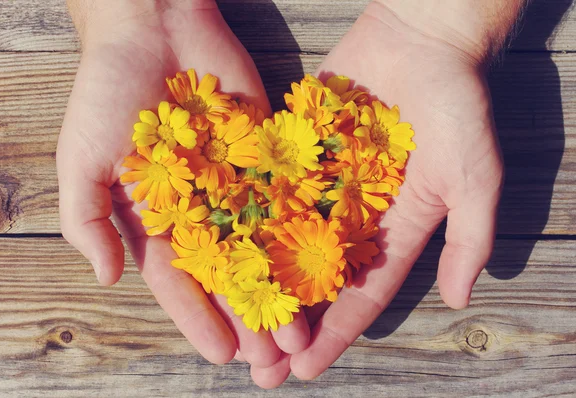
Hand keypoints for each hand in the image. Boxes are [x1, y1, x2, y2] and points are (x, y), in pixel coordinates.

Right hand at [57, 0, 307, 370]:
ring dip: (280, 289)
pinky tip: (322, 268)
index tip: (223, 354)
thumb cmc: (107, 92)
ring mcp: (238, 184)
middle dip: (248, 316)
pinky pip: (287, 199)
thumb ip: (87, 220)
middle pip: (229, 273)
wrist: (153, 27)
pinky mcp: (268, 156)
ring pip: (264, 247)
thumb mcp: (81, 159)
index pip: (180, 281)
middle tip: (273, 360)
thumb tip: (106, 279)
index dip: (199, 318)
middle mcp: (203, 210)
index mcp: (159, 219)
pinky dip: (301, 234)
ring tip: (302, 331)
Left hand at [254, 0, 518, 383]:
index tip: (303, 370)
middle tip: (257, 370)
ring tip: (227, 321)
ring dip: (257, 282)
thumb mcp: (474, 175)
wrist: (422, 37)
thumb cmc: (456, 104)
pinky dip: (243, 220)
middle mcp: (352, 214)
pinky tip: (213, 250)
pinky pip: (267, 189)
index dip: (335, 334)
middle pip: (314, 280)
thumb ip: (469, 237)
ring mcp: (321, 183)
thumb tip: (458, 300)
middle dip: (288, 324)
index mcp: (394, 229)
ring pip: (282, 242)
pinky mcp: (297, 150)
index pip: (360, 294)